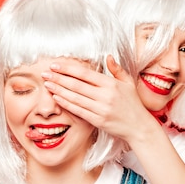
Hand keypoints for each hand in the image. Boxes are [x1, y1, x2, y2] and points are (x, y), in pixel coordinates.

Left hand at [42, 55, 158, 142]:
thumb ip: (117, 69)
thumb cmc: (133, 104)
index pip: (85, 73)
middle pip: (76, 85)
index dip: (68, 69)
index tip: (56, 65)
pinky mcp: (98, 121)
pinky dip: (66, 104)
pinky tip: (57, 98)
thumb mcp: (128, 83)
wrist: (139, 127)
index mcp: (111, 84)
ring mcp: (101, 109)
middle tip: (45, 73)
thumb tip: (108, 57)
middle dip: (59, 78)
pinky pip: (78, 110)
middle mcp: (105, 96)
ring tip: (48, 84)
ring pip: (75, 97)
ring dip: (59, 90)